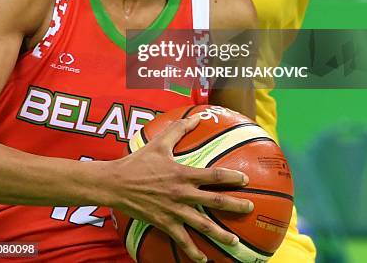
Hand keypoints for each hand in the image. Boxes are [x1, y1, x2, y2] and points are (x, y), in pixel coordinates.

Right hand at [108, 114, 252, 262]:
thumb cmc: (138, 161)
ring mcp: (174, 210)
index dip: (231, 177)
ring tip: (235, 241)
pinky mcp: (164, 223)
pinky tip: (203, 259)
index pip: (212, 176)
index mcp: (182, 173)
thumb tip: (196, 117)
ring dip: (220, 234)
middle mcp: (181, 193)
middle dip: (235, 205)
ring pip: (202, 225)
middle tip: (250, 207)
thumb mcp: (159, 142)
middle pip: (214, 201)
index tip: (245, 180)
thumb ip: (179, 129)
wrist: (116, 183)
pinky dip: (193, 251)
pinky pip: (182, 240)